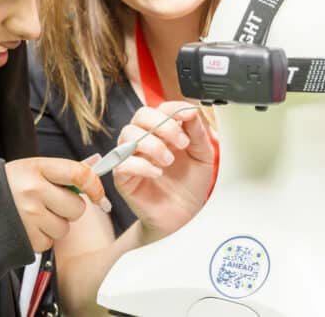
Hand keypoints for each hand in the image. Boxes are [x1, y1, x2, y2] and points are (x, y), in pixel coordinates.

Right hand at [5, 157, 105, 251]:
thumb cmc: (8, 187)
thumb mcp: (31, 169)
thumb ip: (62, 171)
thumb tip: (95, 165)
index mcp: (35, 168)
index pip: (78, 173)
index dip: (94, 185)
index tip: (97, 194)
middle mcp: (33, 190)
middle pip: (76, 206)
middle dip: (69, 209)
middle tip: (52, 204)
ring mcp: (29, 216)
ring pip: (65, 228)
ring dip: (55, 225)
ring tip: (36, 216)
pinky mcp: (26, 237)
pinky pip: (50, 243)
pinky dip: (42, 238)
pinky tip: (28, 227)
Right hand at [112, 101, 213, 242]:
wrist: (184, 216)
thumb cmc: (189, 186)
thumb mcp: (202, 156)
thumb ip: (197, 132)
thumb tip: (191, 110)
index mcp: (161, 132)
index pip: (159, 108)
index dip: (173, 108)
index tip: (188, 116)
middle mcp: (143, 140)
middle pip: (140, 115)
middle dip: (163, 125)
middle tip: (182, 143)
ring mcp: (130, 157)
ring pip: (129, 135)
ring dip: (152, 145)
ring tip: (169, 161)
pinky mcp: (122, 177)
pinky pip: (123, 163)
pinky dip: (143, 165)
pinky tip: (158, 173)